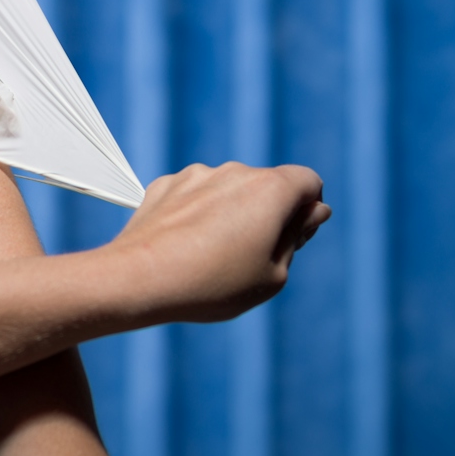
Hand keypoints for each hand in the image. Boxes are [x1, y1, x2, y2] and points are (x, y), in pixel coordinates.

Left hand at [105, 162, 331, 323]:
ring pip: (227, 191)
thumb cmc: (213, 284)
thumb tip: (314, 209)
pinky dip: (196, 215)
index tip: (292, 241)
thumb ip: (298, 236)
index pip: (308, 183)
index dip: (307, 212)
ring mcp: (196, 175)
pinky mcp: (165, 185)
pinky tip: (184, 247)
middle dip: (268, 215)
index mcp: (270, 189)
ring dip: (229, 215)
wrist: (139, 278)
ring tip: (211, 258)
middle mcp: (234, 171)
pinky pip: (194, 196)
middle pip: (266, 186)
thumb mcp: (274, 274)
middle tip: (251, 260)